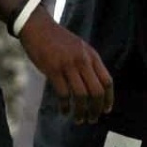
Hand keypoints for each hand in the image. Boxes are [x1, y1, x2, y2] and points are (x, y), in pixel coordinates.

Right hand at [19, 8, 114, 123]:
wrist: (38, 26)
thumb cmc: (58, 40)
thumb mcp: (80, 47)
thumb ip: (88, 63)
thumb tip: (95, 86)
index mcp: (92, 55)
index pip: (107, 81)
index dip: (108, 99)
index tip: (106, 110)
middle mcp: (83, 60)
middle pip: (96, 91)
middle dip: (96, 109)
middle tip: (92, 119)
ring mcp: (68, 65)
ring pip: (81, 95)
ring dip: (81, 111)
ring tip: (78, 120)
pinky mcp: (53, 69)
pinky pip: (63, 94)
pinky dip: (65, 106)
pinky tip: (64, 111)